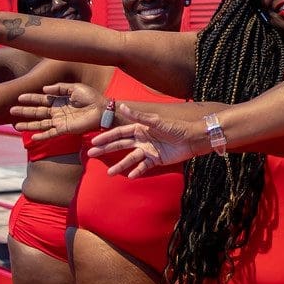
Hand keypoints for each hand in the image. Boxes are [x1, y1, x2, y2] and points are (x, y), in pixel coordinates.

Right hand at [11, 81, 102, 145]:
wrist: (102, 109)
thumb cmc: (91, 97)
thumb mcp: (74, 88)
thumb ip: (59, 88)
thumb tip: (44, 90)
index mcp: (59, 100)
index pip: (41, 99)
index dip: (30, 98)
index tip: (19, 97)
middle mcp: (57, 111)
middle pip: (37, 111)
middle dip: (25, 111)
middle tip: (11, 110)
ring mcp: (60, 121)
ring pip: (40, 123)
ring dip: (28, 125)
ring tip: (16, 125)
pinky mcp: (65, 129)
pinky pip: (51, 133)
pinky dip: (42, 136)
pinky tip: (32, 137)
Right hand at [89, 106, 204, 176]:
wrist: (192, 139)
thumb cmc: (175, 127)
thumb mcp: (156, 122)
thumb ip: (139, 117)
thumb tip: (122, 107)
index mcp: (140, 128)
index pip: (119, 133)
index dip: (107, 137)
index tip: (94, 141)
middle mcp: (141, 139)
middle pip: (120, 145)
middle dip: (106, 150)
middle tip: (91, 155)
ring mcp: (148, 150)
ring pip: (130, 158)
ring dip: (120, 165)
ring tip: (109, 173)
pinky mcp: (156, 160)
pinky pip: (143, 166)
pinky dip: (137, 171)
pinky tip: (129, 176)